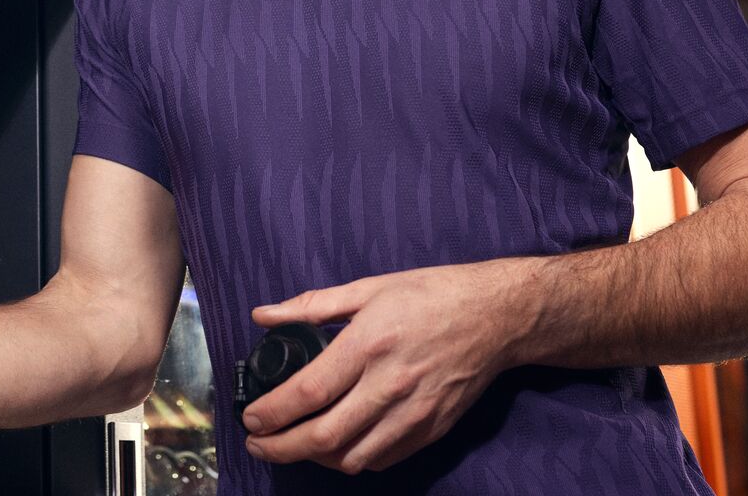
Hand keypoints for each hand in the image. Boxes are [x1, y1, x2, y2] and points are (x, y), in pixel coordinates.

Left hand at [240, 259, 530, 473]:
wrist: (496, 316)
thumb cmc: (431, 295)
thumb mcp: (368, 287)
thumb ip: (312, 305)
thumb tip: (264, 316)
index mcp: (369, 344)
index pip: (309, 392)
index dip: (273, 413)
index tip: (251, 419)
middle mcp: (390, 385)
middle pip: (324, 436)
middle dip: (281, 447)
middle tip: (258, 444)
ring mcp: (413, 413)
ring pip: (352, 457)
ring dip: (315, 458)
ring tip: (293, 444)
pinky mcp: (431, 429)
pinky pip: (383, 458)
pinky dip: (353, 459)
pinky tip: (337, 446)